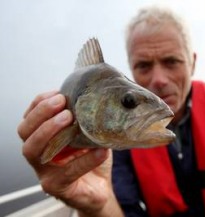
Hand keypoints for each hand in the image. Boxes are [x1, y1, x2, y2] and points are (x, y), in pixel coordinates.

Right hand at [17, 91, 122, 216]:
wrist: (99, 188)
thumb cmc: (91, 158)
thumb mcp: (88, 134)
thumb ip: (86, 119)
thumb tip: (96, 98)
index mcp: (43, 138)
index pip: (30, 117)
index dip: (40, 103)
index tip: (58, 94)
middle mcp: (38, 154)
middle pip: (25, 131)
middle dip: (41, 113)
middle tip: (62, 104)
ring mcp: (44, 171)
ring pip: (32, 149)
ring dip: (49, 130)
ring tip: (69, 119)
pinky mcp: (57, 186)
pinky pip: (67, 171)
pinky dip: (85, 160)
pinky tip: (100, 151)